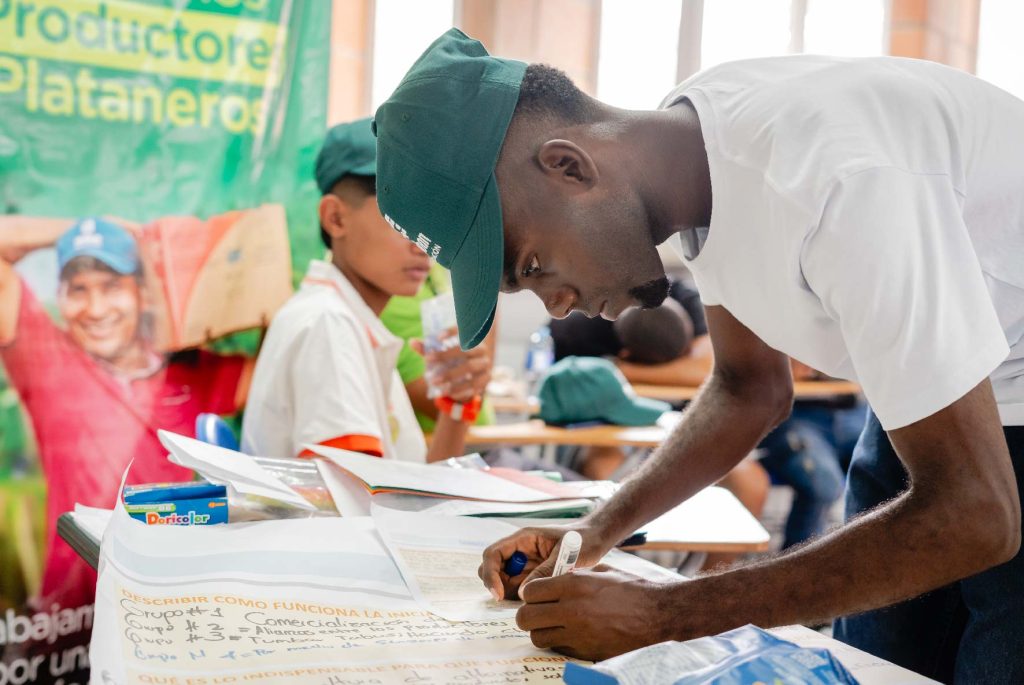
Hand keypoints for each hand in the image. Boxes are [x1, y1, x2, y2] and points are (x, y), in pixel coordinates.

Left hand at [413, 327, 492, 401]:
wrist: (466, 380)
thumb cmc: (451, 362)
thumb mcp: (438, 354)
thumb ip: (427, 349)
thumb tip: (412, 342)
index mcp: (470, 337)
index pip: (464, 329)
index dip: (452, 331)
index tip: (437, 337)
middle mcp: (480, 349)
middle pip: (465, 350)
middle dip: (446, 355)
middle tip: (428, 361)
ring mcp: (485, 364)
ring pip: (470, 367)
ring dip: (451, 374)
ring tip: (434, 381)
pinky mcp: (486, 379)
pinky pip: (475, 384)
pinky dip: (461, 388)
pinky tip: (448, 392)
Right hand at [477, 523, 605, 600]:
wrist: (595, 540)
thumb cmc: (582, 540)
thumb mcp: (564, 554)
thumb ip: (545, 571)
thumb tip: (524, 592)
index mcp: (523, 539)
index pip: (493, 554)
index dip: (490, 574)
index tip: (498, 594)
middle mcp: (519, 551)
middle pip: (493, 569)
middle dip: (496, 585)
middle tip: (510, 601)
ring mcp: (525, 564)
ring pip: (504, 582)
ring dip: (510, 594)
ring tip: (531, 600)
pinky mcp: (532, 576)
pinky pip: (519, 589)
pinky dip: (521, 598)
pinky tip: (536, 601)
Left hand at [516, 566, 677, 660]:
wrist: (657, 614)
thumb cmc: (631, 589)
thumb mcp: (600, 571)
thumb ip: (573, 575)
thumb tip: (553, 579)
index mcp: (574, 584)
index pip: (530, 591)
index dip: (529, 593)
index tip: (535, 594)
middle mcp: (572, 610)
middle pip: (526, 617)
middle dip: (527, 614)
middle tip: (536, 612)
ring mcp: (578, 633)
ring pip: (538, 637)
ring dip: (541, 630)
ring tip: (552, 624)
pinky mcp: (586, 651)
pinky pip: (558, 648)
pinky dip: (558, 642)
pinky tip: (569, 633)